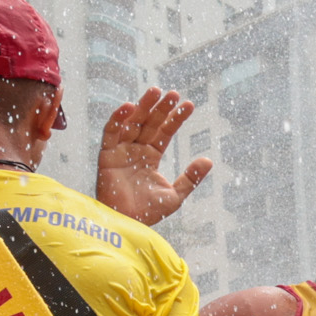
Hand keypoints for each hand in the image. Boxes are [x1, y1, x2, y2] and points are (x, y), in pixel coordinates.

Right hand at [93, 89, 212, 224]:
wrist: (127, 224)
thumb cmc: (148, 213)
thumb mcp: (175, 195)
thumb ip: (191, 178)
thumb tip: (209, 160)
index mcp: (150, 157)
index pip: (164, 132)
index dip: (176, 118)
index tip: (189, 105)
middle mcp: (135, 150)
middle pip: (149, 123)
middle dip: (161, 108)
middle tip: (173, 93)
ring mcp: (120, 151)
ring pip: (132, 123)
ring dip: (143, 106)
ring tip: (156, 91)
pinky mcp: (106, 155)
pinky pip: (111, 132)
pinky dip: (118, 118)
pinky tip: (129, 106)